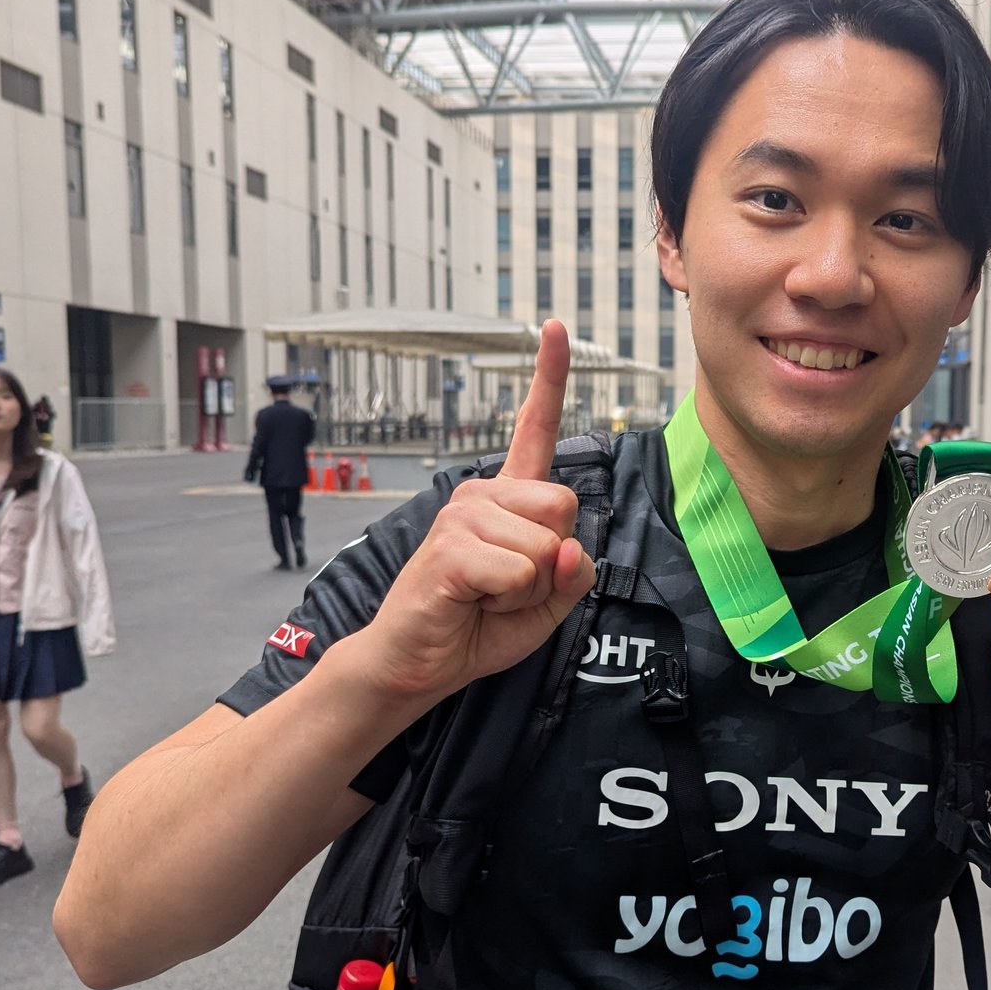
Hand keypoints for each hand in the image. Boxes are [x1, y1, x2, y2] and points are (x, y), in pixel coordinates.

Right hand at [354, 321, 595, 703]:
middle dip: (554, 561)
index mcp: (506, 499)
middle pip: (565, 505)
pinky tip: (473, 602)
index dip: (549, 377)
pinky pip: (521, 571)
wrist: (418, 663)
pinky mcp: (449, 547)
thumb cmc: (477, 626)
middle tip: (511, 586)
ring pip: (546, 546)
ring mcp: (461, 515)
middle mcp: (481, 494)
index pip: (534, 429)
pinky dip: (510, 599)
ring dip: (529, 588)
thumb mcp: (545, 604)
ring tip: (488, 597)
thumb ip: (571, 574)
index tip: (557, 326)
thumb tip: (568, 547)